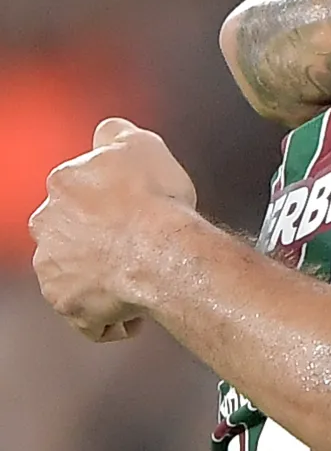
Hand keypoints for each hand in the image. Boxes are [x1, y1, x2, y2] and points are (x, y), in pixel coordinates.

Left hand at [29, 119, 205, 339]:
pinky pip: (87, 317)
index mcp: (64, 184)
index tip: (127, 212)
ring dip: (97, 279)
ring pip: (71, 275)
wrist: (162, 253)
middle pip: (66, 234)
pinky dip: (108, 318)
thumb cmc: (154, 204)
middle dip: (93, 242)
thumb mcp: (143, 145)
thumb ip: (117, 135)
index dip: (105, 204)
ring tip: (133, 281)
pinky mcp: (68, 305)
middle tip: (131, 247)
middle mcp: (48, 224)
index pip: (75, 191)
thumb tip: (110, 132)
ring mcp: (54, 267)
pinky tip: (132, 310)